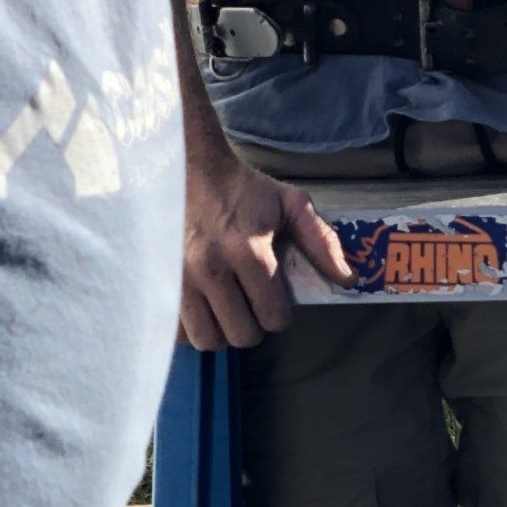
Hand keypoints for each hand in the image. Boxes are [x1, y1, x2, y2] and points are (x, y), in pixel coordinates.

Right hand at [180, 142, 351, 351]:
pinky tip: (202, 307)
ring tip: (226, 309)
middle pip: (242, 335)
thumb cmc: (241, 188)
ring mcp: (180, 276)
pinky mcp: (159, 279)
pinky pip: (177, 329)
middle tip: (251, 304)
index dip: (279, 312)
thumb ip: (322, 241)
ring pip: (207, 339)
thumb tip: (346, 279)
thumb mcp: (290, 203)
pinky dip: (192, 326)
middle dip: (253, 325)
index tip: (274, 297)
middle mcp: (211, 268)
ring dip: (222, 331)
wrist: (188, 167)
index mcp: (248, 250)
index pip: (273, 317)